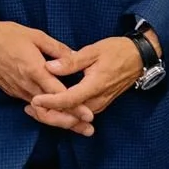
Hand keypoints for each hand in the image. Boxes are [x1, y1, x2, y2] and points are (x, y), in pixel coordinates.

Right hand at [0, 22, 89, 131]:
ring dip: (59, 119)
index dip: (75, 106)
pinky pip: (32, 105)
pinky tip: (56, 115)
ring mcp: (19, 90)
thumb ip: (56, 49)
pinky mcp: (12, 92)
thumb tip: (74, 57)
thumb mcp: (36, 36)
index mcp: (35, 70)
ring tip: (76, 126)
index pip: (59, 94)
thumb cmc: (8, 36)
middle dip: (71, 122)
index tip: (89, 116)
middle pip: (52, 110)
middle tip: (88, 130)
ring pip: (42, 112)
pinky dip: (45, 113)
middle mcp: (27, 85)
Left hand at [26, 34, 154, 132]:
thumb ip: (71, 60)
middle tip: (29, 108)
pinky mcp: (99, 105)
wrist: (139, 59)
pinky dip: (64, 114)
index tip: (34, 100)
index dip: (50, 102)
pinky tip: (51, 108)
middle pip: (69, 114)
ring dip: (54, 116)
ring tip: (34, 109)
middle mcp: (97, 100)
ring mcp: (99, 105)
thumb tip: (50, 66)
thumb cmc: (117, 51)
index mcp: (95, 86)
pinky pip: (79, 115)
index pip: (69, 99)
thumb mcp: (94, 50)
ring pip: (73, 117)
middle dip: (48, 114)